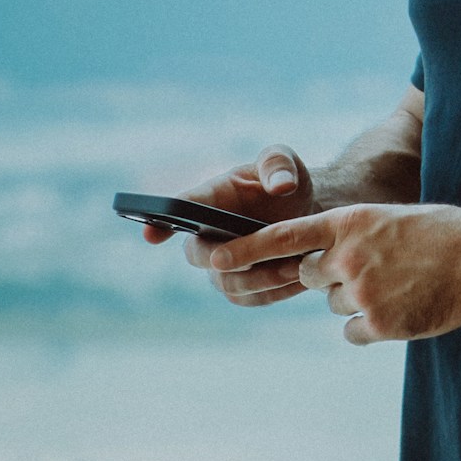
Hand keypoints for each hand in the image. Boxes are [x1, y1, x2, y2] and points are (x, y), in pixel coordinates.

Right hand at [143, 147, 317, 310]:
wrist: (310, 211)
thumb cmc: (287, 182)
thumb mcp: (285, 162)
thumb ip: (278, 165)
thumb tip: (281, 186)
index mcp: (209, 198)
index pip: (178, 209)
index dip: (159, 222)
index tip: (150, 234)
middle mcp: (208, 234)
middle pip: (198, 254)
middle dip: (222, 258)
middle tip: (254, 256)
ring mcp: (223, 264)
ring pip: (226, 283)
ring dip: (259, 279)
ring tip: (294, 266)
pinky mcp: (245, 287)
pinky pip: (251, 298)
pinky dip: (275, 291)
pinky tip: (301, 278)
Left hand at [218, 202, 460, 343]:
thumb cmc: (442, 232)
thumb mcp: (390, 218)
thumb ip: (352, 238)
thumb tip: (324, 267)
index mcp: (349, 222)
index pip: (283, 237)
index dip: (243, 249)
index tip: (212, 259)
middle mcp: (347, 256)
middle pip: (309, 275)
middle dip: (330, 275)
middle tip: (373, 267)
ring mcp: (361, 292)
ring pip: (335, 304)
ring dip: (359, 300)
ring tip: (401, 284)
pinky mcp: (378, 323)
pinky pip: (354, 331)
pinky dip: (373, 326)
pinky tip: (405, 308)